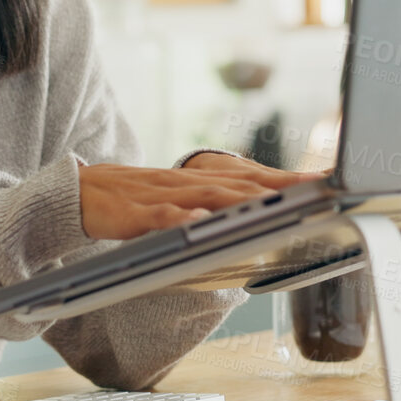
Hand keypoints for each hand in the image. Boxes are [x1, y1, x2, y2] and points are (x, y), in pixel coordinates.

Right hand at [77, 153, 328, 240]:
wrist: (75, 192)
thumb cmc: (128, 201)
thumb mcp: (174, 203)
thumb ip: (208, 208)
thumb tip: (248, 217)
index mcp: (195, 182)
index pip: (248, 178)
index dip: (286, 178)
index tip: (325, 180)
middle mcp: (183, 183)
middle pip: (237, 182)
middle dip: (278, 185)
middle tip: (315, 189)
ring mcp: (158, 196)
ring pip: (205, 195)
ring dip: (241, 200)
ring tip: (272, 204)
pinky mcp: (132, 213)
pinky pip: (158, 217)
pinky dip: (180, 218)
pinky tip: (199, 222)